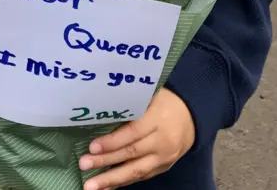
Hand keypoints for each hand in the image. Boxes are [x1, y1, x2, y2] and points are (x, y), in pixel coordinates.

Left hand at [79, 89, 194, 189]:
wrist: (193, 115)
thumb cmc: (165, 100)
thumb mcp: (150, 96)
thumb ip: (130, 106)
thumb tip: (100, 115)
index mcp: (158, 118)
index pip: (132, 132)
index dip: (112, 141)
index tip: (92, 146)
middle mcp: (162, 141)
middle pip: (131, 153)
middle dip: (106, 162)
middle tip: (84, 165)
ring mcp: (164, 157)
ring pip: (136, 171)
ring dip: (112, 180)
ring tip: (91, 186)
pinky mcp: (164, 168)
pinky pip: (141, 177)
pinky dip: (123, 182)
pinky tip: (107, 186)